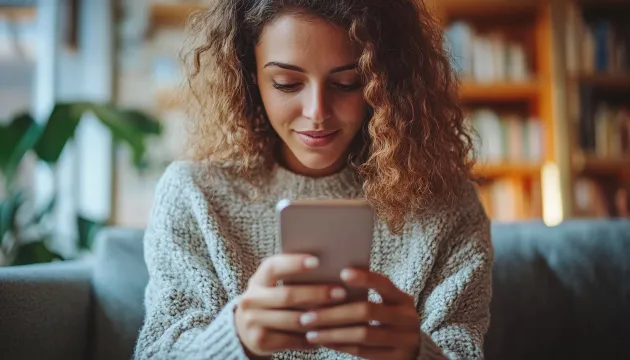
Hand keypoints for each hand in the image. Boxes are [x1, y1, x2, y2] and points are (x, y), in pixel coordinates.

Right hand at [235, 254, 348, 356]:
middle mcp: (251, 299)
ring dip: (318, 318)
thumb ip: (294, 276)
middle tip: (341, 292)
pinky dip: (311, 337)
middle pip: (287, 295)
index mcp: (258, 279)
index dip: (294, 264)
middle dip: (316, 293)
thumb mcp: (275, 284)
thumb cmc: (273, 298)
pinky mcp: (259, 341)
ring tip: (340, 314)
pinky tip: (326, 332)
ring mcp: (253, 321)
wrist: (247, 327)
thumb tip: (330, 267)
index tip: (317, 261)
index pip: (273, 267)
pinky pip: (292, 340)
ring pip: (292, 320)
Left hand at [299, 269, 420, 359]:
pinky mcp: (395, 359)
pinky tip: (324, 341)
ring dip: (333, 332)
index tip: (342, 273)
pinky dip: (341, 345)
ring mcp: (403, 340)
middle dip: (334, 312)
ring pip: (363, 334)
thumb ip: (367, 293)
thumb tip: (330, 280)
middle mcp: (406, 318)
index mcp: (402, 299)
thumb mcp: (387, 304)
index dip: (364, 278)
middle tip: (308, 315)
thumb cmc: (388, 319)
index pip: (384, 284)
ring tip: (311, 331)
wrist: (413, 349)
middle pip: (367, 311)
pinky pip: (363, 352)